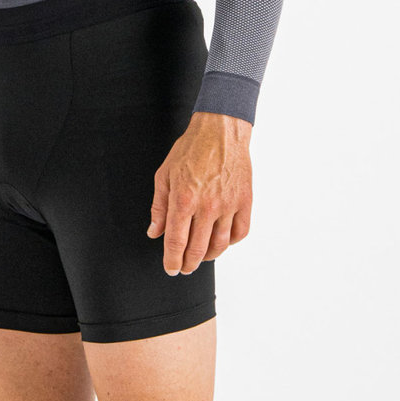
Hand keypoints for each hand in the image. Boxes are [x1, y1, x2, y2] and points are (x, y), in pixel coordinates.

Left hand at [147, 111, 252, 274]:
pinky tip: (221, 241)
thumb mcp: (164, 175)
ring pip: (219, 245)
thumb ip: (159, 206)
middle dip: (188, 263)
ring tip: (201, 257)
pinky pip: (239, 232)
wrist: (220, 131)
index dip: (172, 260)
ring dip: (208, 257)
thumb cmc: (191, 150)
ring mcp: (228, 205)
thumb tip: (154, 232)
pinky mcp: (244, 201)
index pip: (176, 242)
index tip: (171, 268)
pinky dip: (230, 242)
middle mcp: (207, 206)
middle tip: (184, 267)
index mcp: (184, 199)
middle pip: (197, 249)